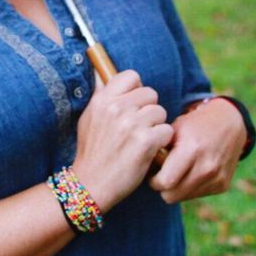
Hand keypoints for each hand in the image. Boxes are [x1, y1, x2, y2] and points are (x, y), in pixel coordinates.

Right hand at [71, 70, 172, 212]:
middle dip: (149, 110)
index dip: (137, 89)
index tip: (134, 104)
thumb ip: (101, 96)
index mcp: (102, 100)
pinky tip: (150, 150)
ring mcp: (131, 124)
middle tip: (140, 127)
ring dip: (156, 126)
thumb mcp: (88, 118)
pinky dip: (162, 142)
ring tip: (143, 140)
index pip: (131, 76)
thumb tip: (102, 71)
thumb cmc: (92, 152)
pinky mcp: (145, 142)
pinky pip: (167, 130)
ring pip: (161, 112)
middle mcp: (116, 108)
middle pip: (150, 94)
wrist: (91, 184)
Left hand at [147, 97, 246, 203]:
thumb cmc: (195, 123)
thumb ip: (160, 149)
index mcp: (192, 150)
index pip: (165, 182)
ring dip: (177, 188)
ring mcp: (217, 178)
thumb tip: (144, 166)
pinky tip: (191, 171)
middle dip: (163, 188)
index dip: (153, 180)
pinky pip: (197, 195)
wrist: (229, 122)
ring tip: (177, 171)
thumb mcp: (174, 129)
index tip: (152, 173)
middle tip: (161, 175)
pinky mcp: (223, 185)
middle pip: (172, 196)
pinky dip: (190, 187)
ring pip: (183, 198)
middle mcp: (207, 167)